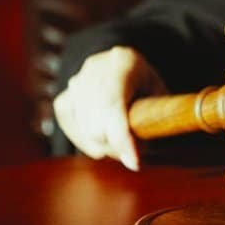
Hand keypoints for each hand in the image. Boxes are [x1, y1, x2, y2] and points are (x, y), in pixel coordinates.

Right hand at [53, 46, 167, 170]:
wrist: (123, 68)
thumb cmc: (147, 87)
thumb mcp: (161, 96)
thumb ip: (157, 119)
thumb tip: (139, 153)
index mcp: (124, 62)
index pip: (114, 103)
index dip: (122, 136)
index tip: (134, 162)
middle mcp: (95, 68)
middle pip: (97, 124)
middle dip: (119, 145)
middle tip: (134, 150)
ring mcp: (76, 83)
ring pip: (85, 132)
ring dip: (106, 145)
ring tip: (122, 137)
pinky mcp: (63, 100)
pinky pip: (74, 134)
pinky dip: (88, 142)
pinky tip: (104, 136)